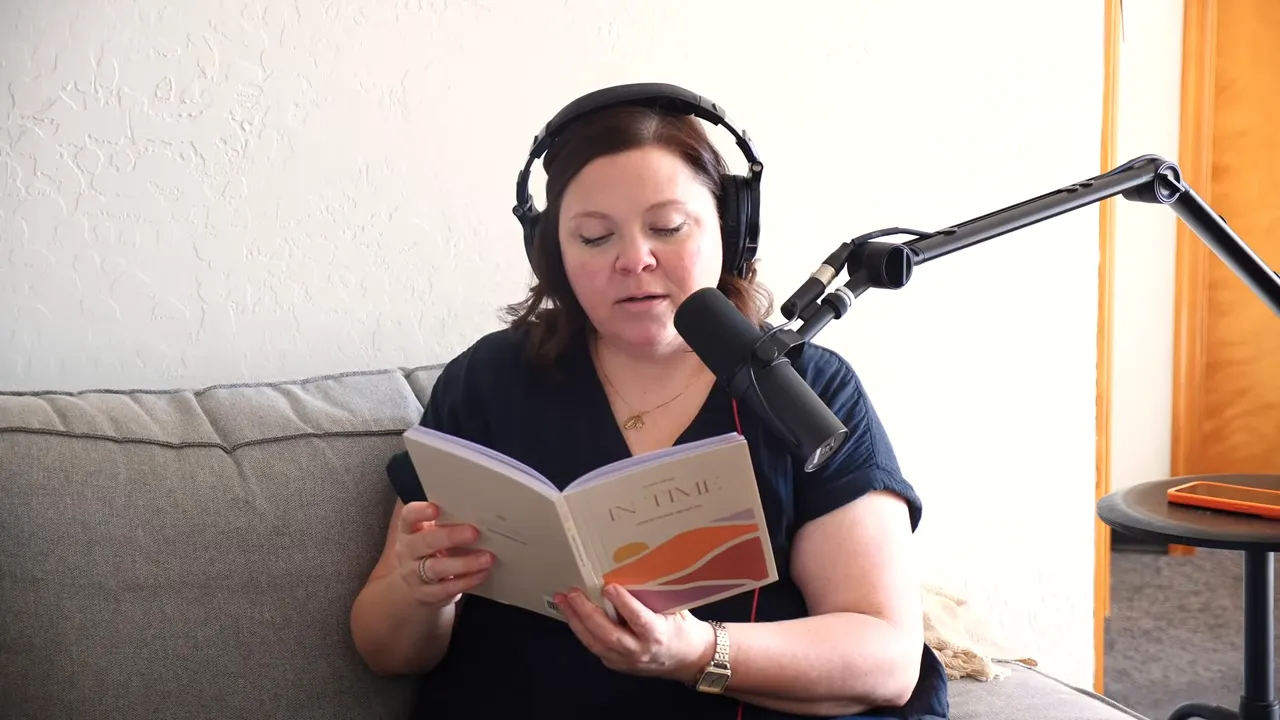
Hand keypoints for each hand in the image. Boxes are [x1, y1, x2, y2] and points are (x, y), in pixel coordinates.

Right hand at [395, 501, 492, 608]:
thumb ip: (446, 524)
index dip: (420, 512)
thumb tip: (478, 515)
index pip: (408, 516)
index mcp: (409, 530)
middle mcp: (408, 551)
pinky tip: (482, 573)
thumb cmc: (429, 552)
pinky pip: (447, 588)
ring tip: (487, 558)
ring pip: (436, 568)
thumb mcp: (431, 535)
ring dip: (464, 563)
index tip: (436, 509)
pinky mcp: (427, 594)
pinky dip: (467, 580)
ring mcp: (414, 575)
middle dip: (450, 536)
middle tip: (474, 532)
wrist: (412, 588)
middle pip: (425, 542)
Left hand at [556, 583, 715, 682]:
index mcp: (657, 634)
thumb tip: (628, 571)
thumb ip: (651, 596)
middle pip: (608, 634)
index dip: (623, 603)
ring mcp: (626, 661)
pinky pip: (594, 647)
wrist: (687, 659)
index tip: (608, 587)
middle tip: (572, 593)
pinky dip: (581, 630)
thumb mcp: (673, 609)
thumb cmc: (680, 628)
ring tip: (563, 601)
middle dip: (586, 613)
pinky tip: (572, 615)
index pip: (637, 619)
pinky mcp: (617, 665)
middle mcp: (639, 650)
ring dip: (576, 621)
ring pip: (595, 643)